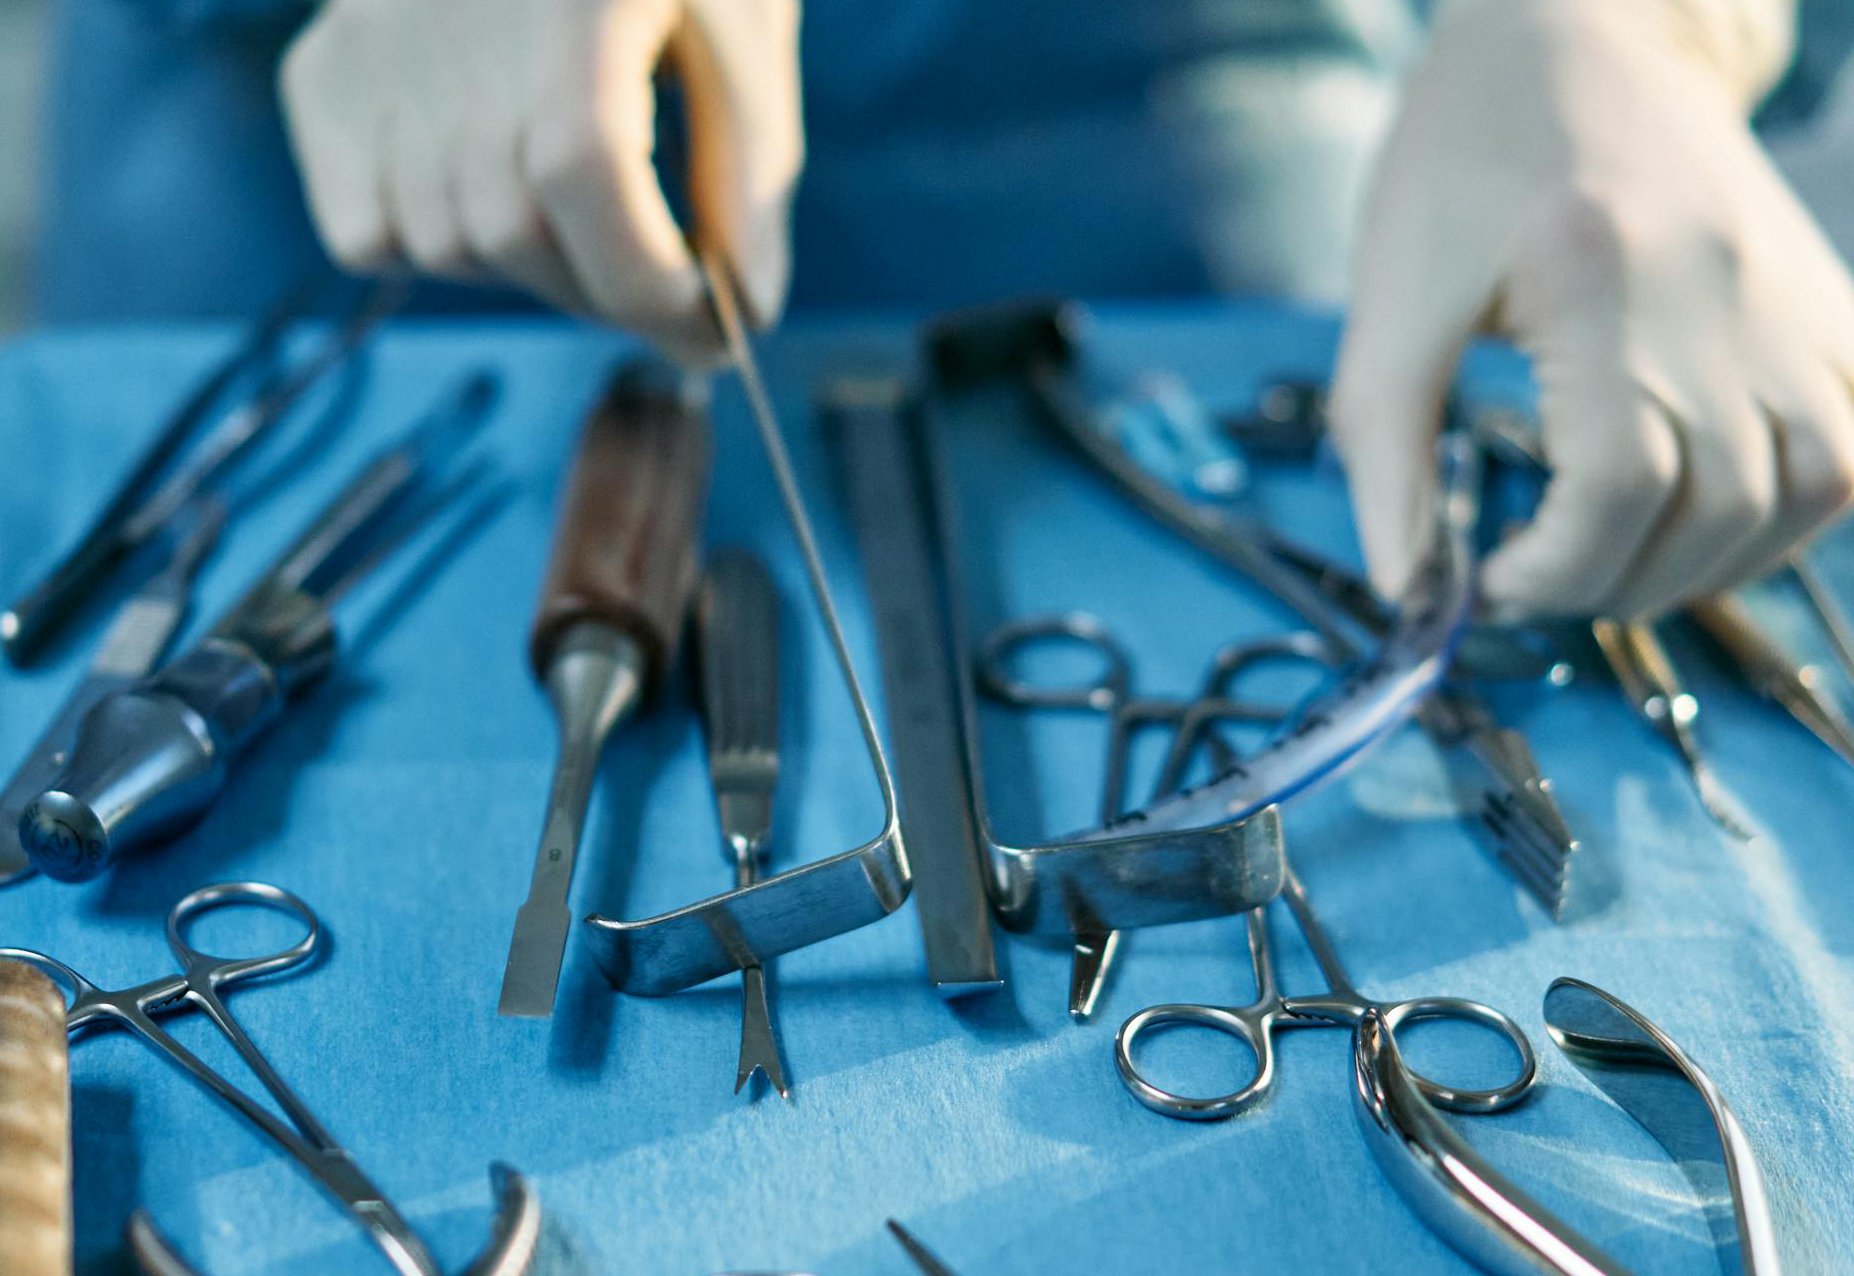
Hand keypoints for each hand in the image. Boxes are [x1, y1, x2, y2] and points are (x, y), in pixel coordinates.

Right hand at [280, 0, 802, 362]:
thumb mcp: (743, 25)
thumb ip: (749, 167)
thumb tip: (747, 309)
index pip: (582, 168)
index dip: (648, 276)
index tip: (710, 326)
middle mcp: (444, 4)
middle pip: (516, 228)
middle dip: (609, 292)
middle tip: (666, 285)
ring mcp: (364, 39)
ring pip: (449, 248)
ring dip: (538, 270)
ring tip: (588, 217)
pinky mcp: (322, 74)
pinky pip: (371, 237)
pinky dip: (444, 251)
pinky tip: (501, 192)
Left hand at [1330, 0, 1853, 618]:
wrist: (1582, 33)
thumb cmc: (1467, 160)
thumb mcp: (1391, 301)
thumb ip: (1388, 456)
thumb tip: (1408, 595)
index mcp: (1603, 281)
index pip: (1621, 487)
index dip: (1554, 570)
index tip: (1486, 584)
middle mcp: (1726, 295)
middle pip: (1717, 510)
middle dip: (1613, 585)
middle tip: (1535, 579)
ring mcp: (1796, 301)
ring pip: (1807, 495)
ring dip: (1708, 570)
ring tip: (1612, 561)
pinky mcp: (1829, 305)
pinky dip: (1790, 514)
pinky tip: (1702, 517)